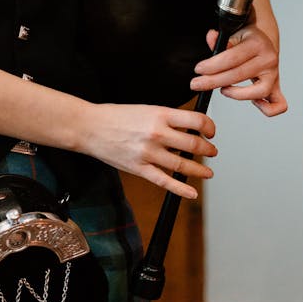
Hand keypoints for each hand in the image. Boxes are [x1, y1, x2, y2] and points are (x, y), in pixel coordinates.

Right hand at [86, 102, 217, 198]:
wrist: (91, 127)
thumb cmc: (117, 116)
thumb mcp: (145, 109)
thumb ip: (166, 118)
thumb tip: (188, 128)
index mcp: (160, 114)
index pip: (196, 120)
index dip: (209, 127)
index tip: (211, 131)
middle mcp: (157, 133)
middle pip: (194, 144)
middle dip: (208, 150)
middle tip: (212, 151)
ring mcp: (149, 153)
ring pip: (182, 164)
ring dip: (199, 170)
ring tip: (207, 172)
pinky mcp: (140, 168)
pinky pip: (165, 181)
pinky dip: (181, 188)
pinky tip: (192, 192)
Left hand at [189, 25, 287, 116]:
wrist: (264, 40)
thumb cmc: (246, 39)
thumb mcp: (233, 33)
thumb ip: (220, 39)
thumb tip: (211, 37)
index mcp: (257, 44)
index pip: (231, 58)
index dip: (212, 65)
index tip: (198, 70)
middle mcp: (268, 59)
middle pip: (239, 75)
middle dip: (214, 81)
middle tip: (197, 84)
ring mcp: (274, 75)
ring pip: (259, 92)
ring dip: (237, 94)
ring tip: (223, 90)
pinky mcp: (276, 87)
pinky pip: (278, 105)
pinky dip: (266, 108)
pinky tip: (251, 101)